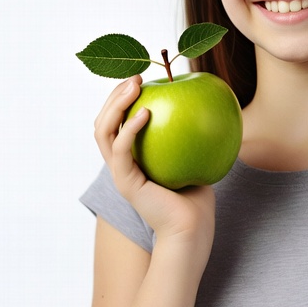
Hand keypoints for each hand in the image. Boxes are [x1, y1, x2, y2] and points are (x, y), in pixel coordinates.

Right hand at [94, 76, 215, 251]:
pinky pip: (122, 150)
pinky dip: (130, 129)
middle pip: (103, 122)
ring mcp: (120, 173)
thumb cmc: (196, 199)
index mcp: (132, 159)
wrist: (191, 230)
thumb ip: (190, 138)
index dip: (121, 99)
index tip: (141, 79)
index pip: (116, 123)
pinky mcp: (125, 182)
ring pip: (103, 131)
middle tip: (134, 76)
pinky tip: (146, 112)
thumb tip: (204, 109)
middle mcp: (120, 164)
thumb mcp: (193, 160)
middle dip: (114, 95)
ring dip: (115, 104)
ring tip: (134, 86)